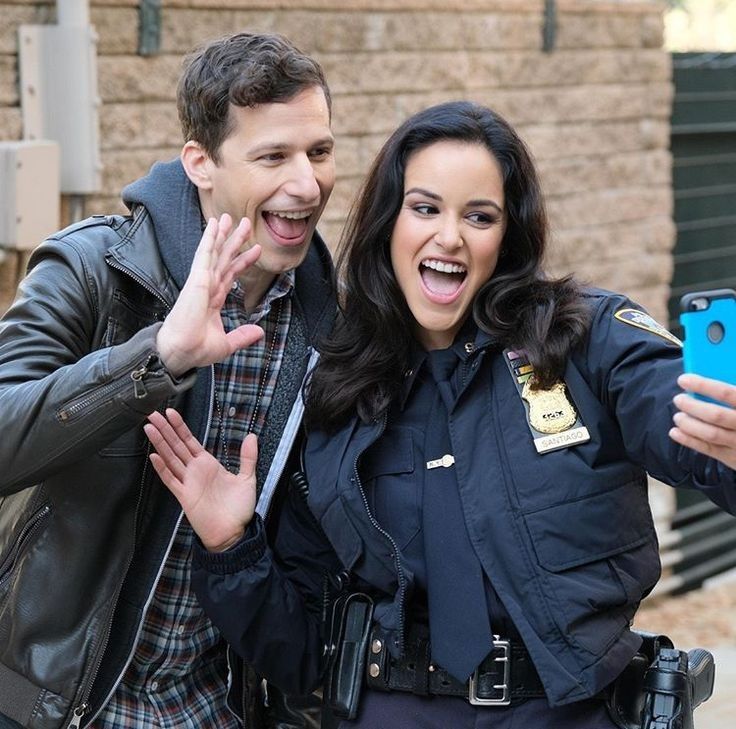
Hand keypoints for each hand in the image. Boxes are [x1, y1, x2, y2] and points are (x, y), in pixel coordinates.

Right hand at [144, 408, 257, 551]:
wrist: (233, 532)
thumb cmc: (238, 509)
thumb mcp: (247, 478)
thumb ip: (248, 457)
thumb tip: (252, 436)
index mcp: (208, 464)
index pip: (190, 441)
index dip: (180, 427)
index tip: (170, 413)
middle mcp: (195, 471)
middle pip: (176, 446)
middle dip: (165, 429)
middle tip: (152, 414)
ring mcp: (188, 482)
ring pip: (170, 458)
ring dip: (160, 443)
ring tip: (149, 428)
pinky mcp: (185, 496)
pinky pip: (171, 479)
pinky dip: (162, 468)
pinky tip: (154, 456)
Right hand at [156, 214, 263, 376]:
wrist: (181, 352)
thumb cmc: (196, 349)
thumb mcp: (226, 344)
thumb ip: (242, 336)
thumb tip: (259, 332)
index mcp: (212, 299)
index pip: (230, 274)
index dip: (243, 261)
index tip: (255, 249)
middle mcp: (207, 287)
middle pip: (224, 258)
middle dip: (235, 241)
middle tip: (246, 223)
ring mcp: (201, 282)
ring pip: (215, 252)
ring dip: (223, 234)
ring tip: (230, 217)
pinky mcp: (197, 280)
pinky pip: (204, 255)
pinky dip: (209, 239)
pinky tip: (214, 225)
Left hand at [670, 374, 735, 469]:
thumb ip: (732, 390)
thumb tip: (714, 368)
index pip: (727, 393)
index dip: (703, 385)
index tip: (684, 380)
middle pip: (716, 415)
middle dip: (692, 406)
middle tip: (679, 399)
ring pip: (711, 434)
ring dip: (689, 424)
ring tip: (678, 416)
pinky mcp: (733, 458)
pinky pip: (708, 449)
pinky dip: (689, 440)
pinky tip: (675, 432)